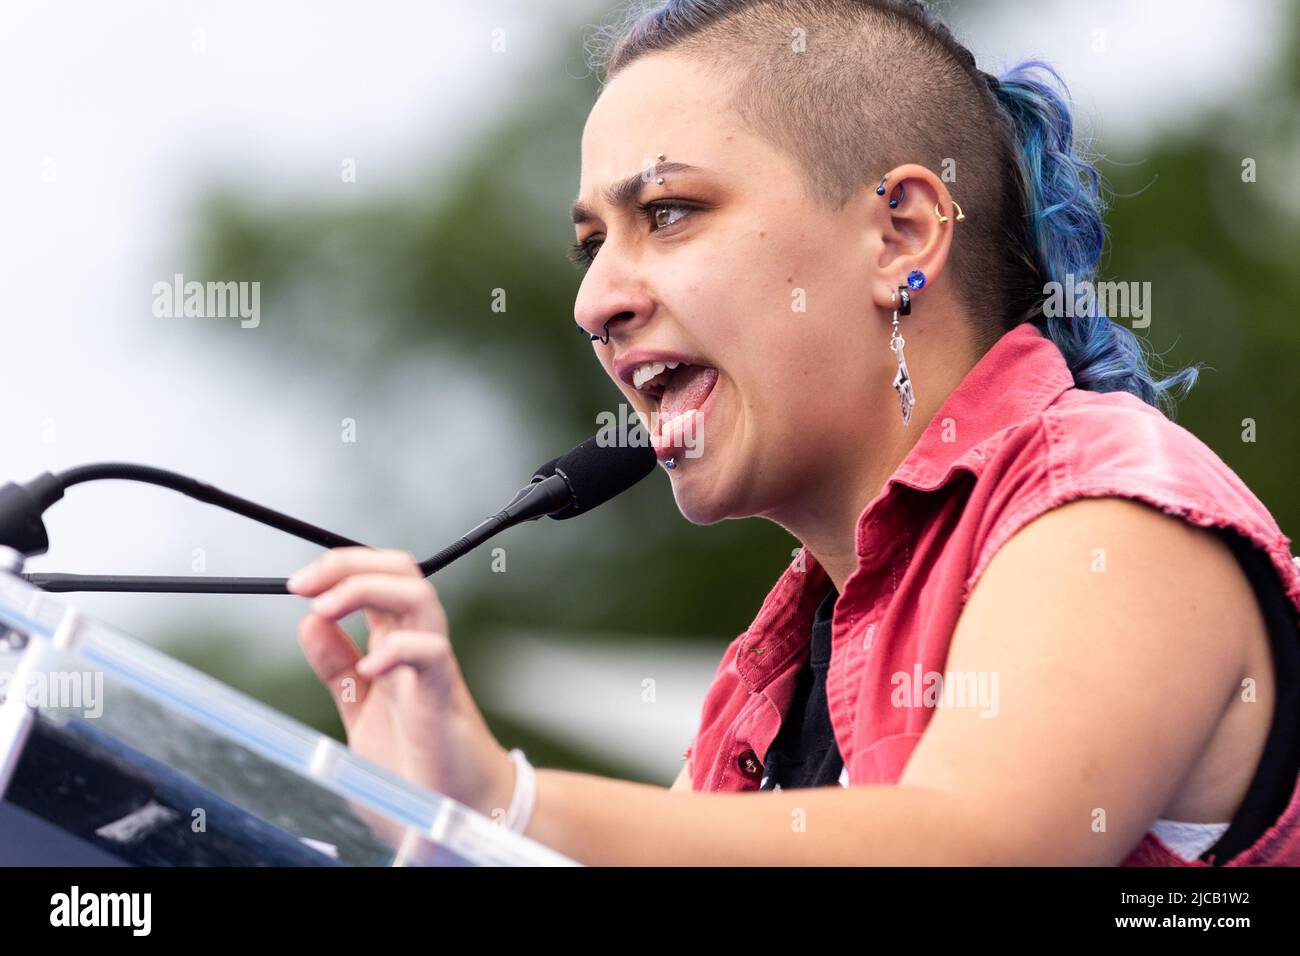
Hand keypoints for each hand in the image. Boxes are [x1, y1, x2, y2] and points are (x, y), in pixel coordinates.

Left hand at [287, 548, 514, 820]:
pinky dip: (398, 650)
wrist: (457, 808)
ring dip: (368, 588)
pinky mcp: (443, 697)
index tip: (298, 584)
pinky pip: (431, 653)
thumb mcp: (361, 709)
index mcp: (397, 643)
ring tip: (326, 608)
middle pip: (400, 569)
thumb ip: (338, 668)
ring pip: (418, 596)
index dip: (338, 568)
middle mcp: (417, 644)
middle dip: (349, 564)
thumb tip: (310, 624)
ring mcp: (433, 667)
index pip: (377, 577)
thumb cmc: (417, 764)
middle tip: (304, 584)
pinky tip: (368, 667)